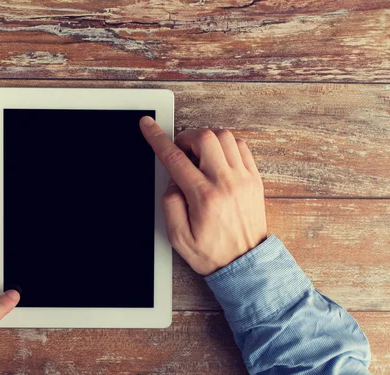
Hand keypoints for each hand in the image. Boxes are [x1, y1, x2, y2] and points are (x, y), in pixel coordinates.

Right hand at [139, 116, 266, 274]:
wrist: (246, 264)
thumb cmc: (213, 253)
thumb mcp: (178, 237)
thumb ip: (170, 204)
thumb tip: (172, 181)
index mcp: (204, 197)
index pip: (176, 159)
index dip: (157, 139)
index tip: (148, 125)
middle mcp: (226, 183)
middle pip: (205, 138)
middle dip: (187, 138)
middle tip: (181, 153)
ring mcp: (244, 179)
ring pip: (225, 137)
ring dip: (207, 140)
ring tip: (199, 157)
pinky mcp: (254, 179)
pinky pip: (241, 146)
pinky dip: (226, 145)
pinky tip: (217, 160)